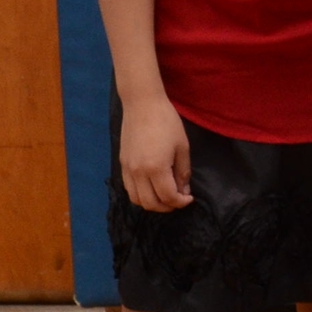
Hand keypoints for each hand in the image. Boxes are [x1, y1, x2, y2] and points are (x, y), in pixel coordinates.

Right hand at [119, 93, 192, 210]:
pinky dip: (141, 195)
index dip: (180, 202)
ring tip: (165, 196)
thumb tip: (184, 190)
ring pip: (137, 200)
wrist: (142, 104)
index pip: (168, 196)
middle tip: (179, 200)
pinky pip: (129, 189)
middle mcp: (138, 173)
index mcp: (156, 168)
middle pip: (150, 203)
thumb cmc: (167, 122)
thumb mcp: (182, 147)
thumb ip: (183, 172)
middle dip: (167, 207)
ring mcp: (127, 170)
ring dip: (152, 203)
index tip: (189, 198)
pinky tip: (152, 188)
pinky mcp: (121, 165)